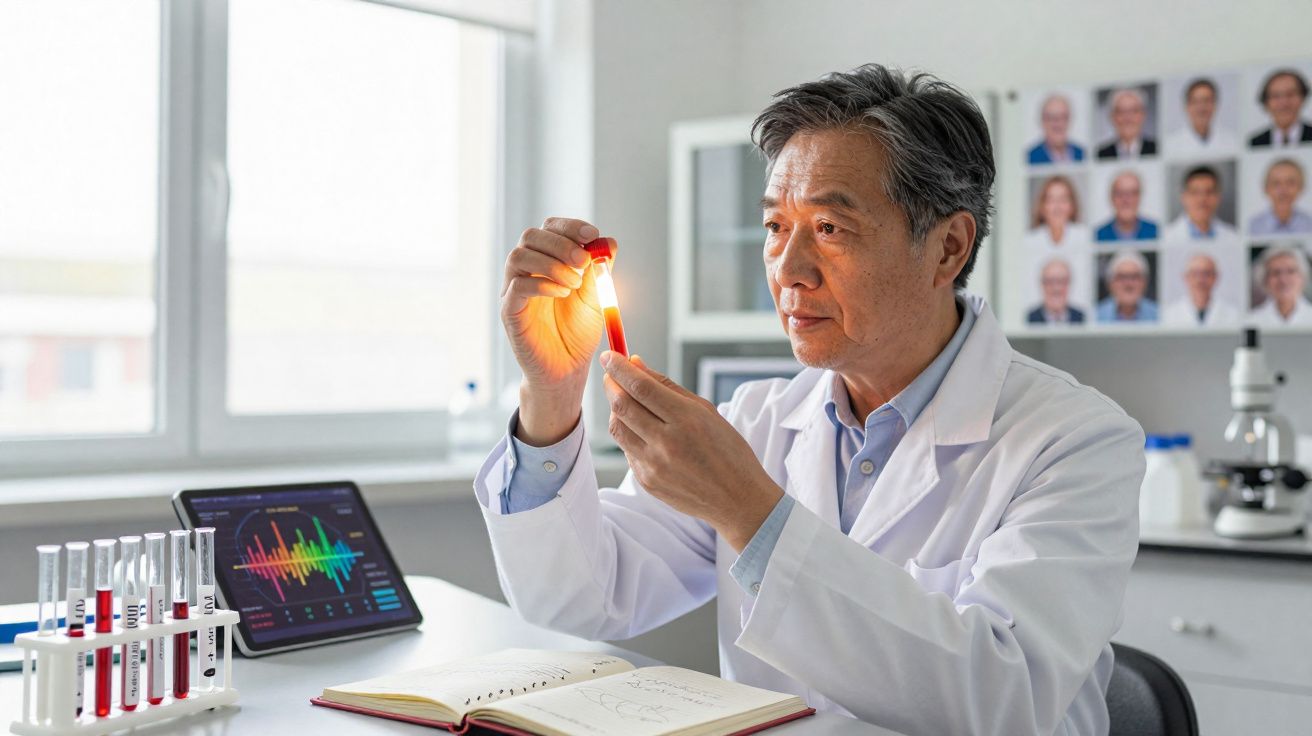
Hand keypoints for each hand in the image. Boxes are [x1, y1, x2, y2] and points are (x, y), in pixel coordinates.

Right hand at [501, 217, 609, 444]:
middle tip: (584, 261)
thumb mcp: (596, 297)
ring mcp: (513, 291)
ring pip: (518, 257)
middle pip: (530, 236)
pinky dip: (542, 285)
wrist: (567, 369)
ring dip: (551, 264)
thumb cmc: (577, 333)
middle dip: (560, 243)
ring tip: (574, 283)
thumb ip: (600, 270)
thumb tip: (609, 242)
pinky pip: (516, 287)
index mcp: (546, 262)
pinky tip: (562, 294)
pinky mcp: (509, 312)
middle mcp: (526, 272)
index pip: (549, 228)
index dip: (569, 226)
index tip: (592, 235)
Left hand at [601, 353, 783, 551]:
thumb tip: (636, 364)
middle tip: (611, 375)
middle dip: (611, 384)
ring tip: (628, 402)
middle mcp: (666, 443)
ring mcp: (654, 465)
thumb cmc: (727, 450)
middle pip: (622, 405)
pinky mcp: (646, 482)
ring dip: (616, 410)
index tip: (609, 356)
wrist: (737, 499)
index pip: (640, 387)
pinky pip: (627, 450)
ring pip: (617, 428)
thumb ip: (667, 386)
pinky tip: (644, 432)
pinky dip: (630, 435)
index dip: (619, 367)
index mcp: (686, 420)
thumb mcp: (706, 411)